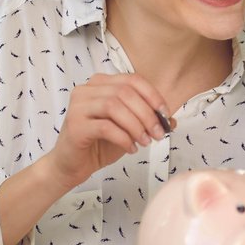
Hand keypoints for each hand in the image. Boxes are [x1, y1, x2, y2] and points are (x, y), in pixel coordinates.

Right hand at [47, 73, 172, 190]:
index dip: (152, 96)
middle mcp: (87, 90)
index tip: (165, 115)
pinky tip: (131, 148)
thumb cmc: (99, 143)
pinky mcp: (75, 125)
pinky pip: (105, 126)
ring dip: (136, 125)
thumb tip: (171, 120)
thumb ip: (148, 120)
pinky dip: (123, 138)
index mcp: (101, 83)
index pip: (132, 80)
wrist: (72, 165)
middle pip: (125, 92)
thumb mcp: (129, 129)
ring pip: (114, 106)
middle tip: (158, 134)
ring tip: (145, 141)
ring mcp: (78, 106)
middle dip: (147, 114)